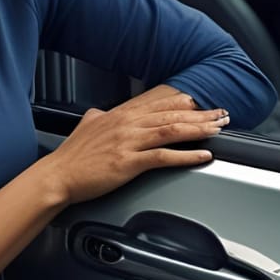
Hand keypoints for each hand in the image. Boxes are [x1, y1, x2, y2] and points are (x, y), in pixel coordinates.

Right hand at [42, 85, 228, 205]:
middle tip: (222, 115)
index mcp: (120, 115)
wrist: (57, 176)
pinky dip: (186, 155)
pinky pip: (164, 157)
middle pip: (172, 115)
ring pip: (172, 131)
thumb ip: (98, 117)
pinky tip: (202, 155)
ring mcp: (128, 143)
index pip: (160, 104)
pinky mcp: (128, 163)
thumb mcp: (87, 125)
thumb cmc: (72, 156)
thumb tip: (101, 113)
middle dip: (201, 115)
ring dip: (199, 130)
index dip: (185, 104)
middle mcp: (127, 124)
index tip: (204, 104)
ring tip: (218, 130)